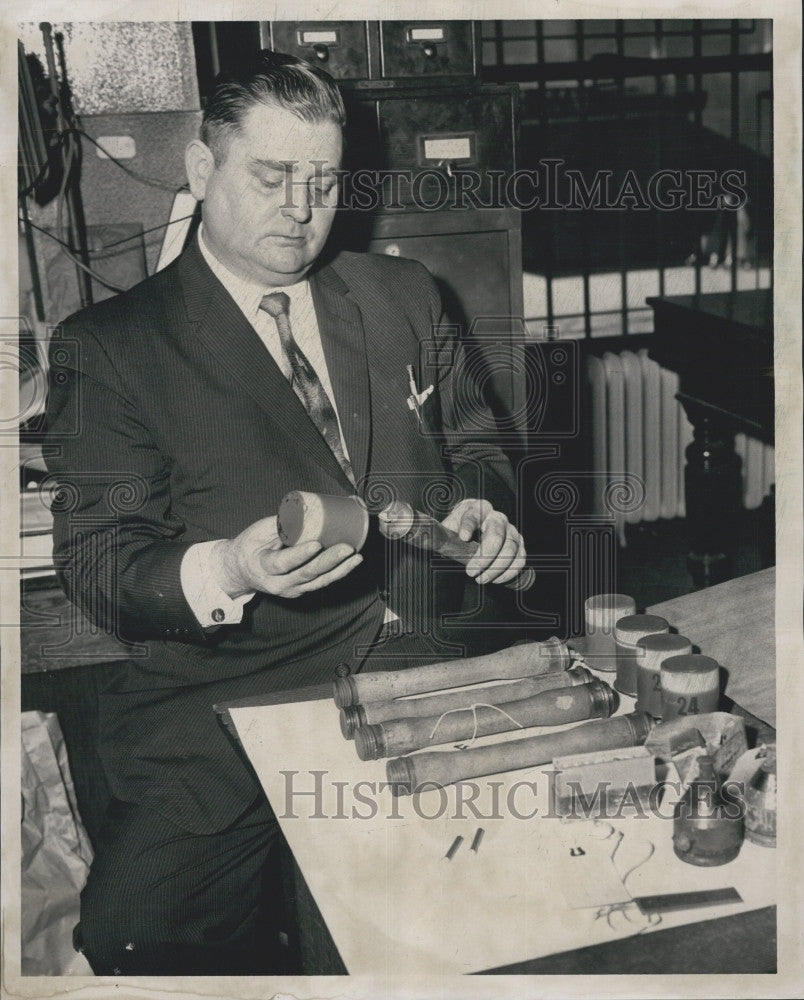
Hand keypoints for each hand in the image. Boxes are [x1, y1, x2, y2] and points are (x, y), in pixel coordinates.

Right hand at [212, 516, 362, 598]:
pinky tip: (352, 563)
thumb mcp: (257, 532)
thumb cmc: (249, 547)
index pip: (282, 563)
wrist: (241, 570)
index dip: (300, 555)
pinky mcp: (302, 588)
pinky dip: (339, 573)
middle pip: (306, 575)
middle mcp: (278, 584)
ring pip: (318, 582)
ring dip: (340, 569)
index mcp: (263, 568)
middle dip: (329, 561)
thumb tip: (304, 510)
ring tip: (355, 557)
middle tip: (346, 548)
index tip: (316, 544)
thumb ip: (279, 525)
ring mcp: (292, 589)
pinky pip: (322, 582)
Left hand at [440, 499, 526, 585]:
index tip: (463, 537)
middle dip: (485, 556)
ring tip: (481, 579)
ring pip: (511, 547)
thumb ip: (441, 534)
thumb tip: (426, 541)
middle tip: (471, 572)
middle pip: (496, 534)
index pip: (474, 514)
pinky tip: (496, 580)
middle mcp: (496, 517)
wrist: (473, 532)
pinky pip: (521, 558)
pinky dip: (510, 571)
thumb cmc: (459, 530)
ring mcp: (510, 530)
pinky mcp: (519, 544)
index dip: (469, 525)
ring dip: (497, 567)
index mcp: (477, 508)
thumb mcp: (448, 529)